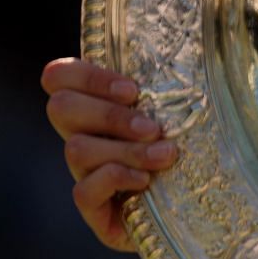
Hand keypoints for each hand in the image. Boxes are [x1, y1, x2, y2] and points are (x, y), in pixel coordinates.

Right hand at [40, 57, 179, 251]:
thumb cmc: (194, 152)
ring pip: (76, 148)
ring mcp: (84, 174)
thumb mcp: (183, 114)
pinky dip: (116, 179)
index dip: (88, 76)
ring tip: (164, 156)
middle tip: (153, 128)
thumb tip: (198, 46)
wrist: (198, 212)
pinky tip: (146, 182)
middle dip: (111, 115)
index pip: (59, 77)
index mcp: (97, 108)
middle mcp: (83, 137)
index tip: (133, 90)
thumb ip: (172, 87)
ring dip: (126, 149)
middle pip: (61, 108)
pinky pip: (83, 191)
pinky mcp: (94, 210)